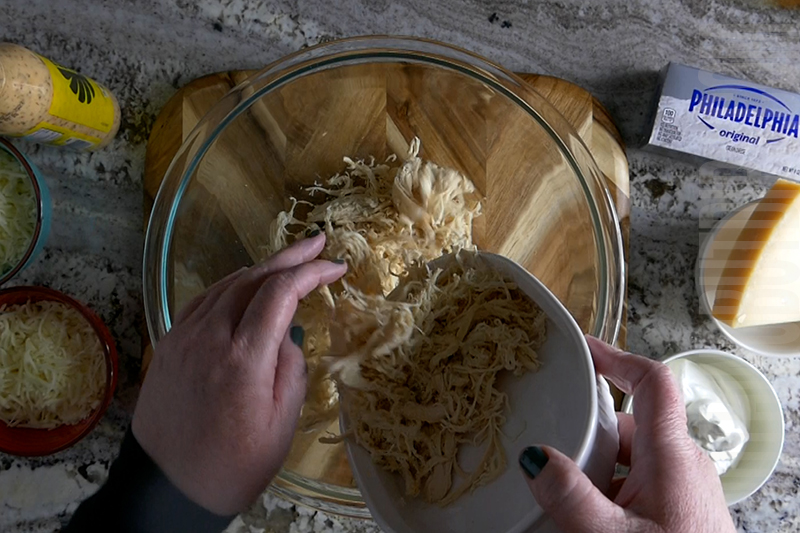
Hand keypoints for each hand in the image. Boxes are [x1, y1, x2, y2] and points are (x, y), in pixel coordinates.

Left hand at [132, 233, 346, 515]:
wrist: (166, 490)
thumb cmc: (233, 466)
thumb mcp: (281, 424)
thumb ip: (290, 369)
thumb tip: (286, 334)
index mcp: (243, 358)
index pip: (281, 293)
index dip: (311, 272)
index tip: (336, 267)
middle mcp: (209, 337)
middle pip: (252, 278)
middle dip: (289, 256)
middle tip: (318, 242)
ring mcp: (183, 337)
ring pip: (226, 285)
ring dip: (261, 268)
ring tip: (288, 261)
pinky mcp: (168, 345)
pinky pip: (203, 301)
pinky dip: (230, 285)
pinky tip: (243, 284)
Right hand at [519, 337, 735, 532]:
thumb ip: (570, 498)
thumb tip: (535, 458)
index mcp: (671, 456)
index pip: (650, 383)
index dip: (616, 357)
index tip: (581, 347)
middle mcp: (680, 465)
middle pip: (626, 424)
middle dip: (585, 431)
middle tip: (547, 443)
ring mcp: (679, 491)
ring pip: (627, 459)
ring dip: (593, 467)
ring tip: (559, 492)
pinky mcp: (675, 513)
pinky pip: (634, 486)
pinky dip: (605, 490)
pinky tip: (583, 517)